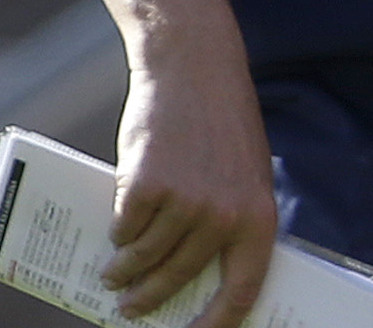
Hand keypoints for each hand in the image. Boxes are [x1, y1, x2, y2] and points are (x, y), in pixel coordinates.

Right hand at [101, 42, 277, 325]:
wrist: (194, 69)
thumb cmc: (220, 125)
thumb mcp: (243, 174)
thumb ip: (229, 218)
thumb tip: (197, 274)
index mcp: (259, 216)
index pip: (243, 289)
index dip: (218, 324)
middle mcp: (224, 216)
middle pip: (179, 279)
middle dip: (150, 301)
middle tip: (132, 311)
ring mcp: (185, 202)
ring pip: (145, 258)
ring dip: (123, 274)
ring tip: (113, 276)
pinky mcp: (147, 187)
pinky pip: (125, 228)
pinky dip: (117, 233)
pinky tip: (115, 230)